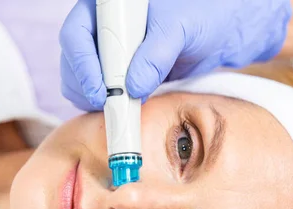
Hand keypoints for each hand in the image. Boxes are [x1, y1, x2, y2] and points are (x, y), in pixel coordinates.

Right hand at [59, 0, 291, 110]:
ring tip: (122, 112)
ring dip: (95, 101)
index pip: (77, 33)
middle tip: (111, 108)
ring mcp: (107, 53)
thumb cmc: (201, 15)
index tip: (101, 92)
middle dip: (87, 87)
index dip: (83, 64)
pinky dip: (108, 107)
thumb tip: (133, 87)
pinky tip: (126, 113)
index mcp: (109, 7)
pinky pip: (100, 94)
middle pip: (74, 60)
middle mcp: (101, 28)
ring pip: (82, 81)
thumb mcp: (181, 29)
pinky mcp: (117, 74)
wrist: (218, 30)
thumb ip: (157, 54)